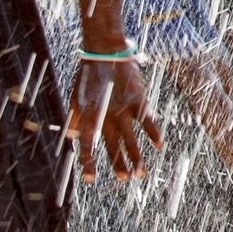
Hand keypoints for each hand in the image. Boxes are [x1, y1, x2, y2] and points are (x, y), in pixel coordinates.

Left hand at [70, 57, 162, 181]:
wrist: (105, 52)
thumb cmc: (88, 75)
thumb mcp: (75, 97)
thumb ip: (74, 119)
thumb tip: (73, 139)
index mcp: (88, 115)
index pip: (86, 145)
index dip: (88, 163)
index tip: (90, 179)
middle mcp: (106, 116)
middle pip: (112, 146)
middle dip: (118, 164)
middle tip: (123, 179)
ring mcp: (124, 109)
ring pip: (131, 139)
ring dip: (136, 158)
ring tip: (140, 174)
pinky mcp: (138, 100)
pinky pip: (147, 121)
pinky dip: (154, 134)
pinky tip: (159, 146)